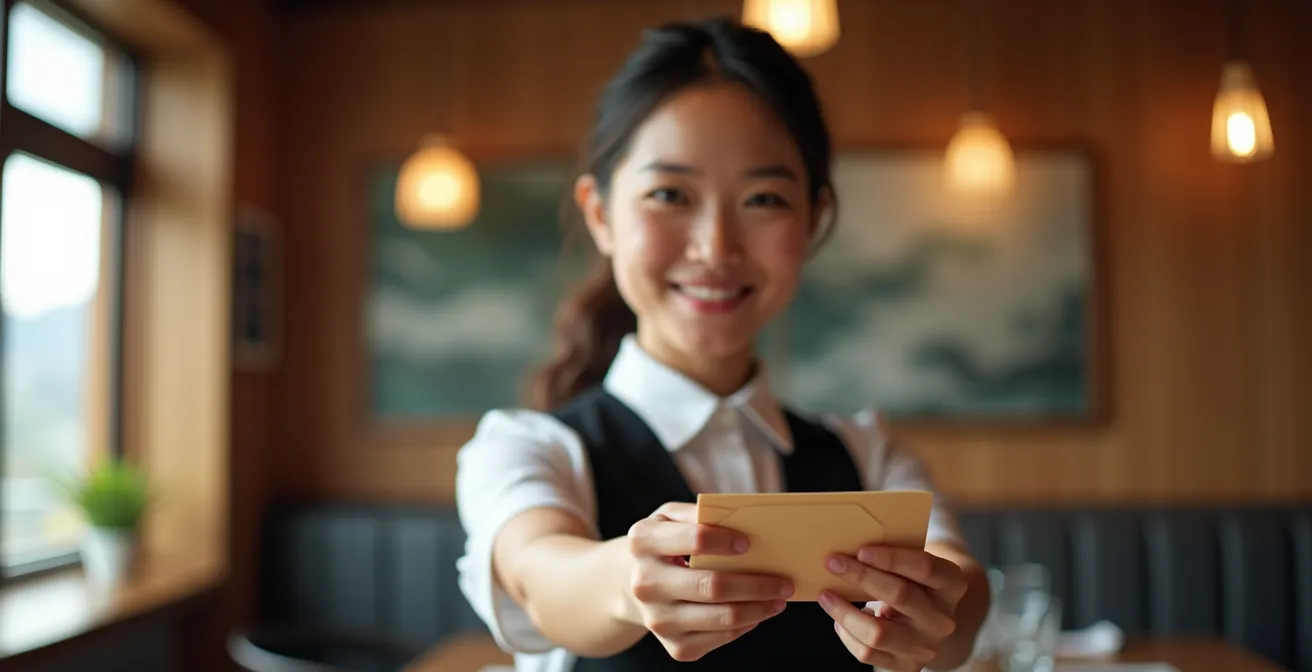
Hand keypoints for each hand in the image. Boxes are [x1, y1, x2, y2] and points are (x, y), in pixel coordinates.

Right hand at [622, 502, 793, 660]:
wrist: (628, 584)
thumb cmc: (661, 544)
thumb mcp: (668, 517)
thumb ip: (698, 513)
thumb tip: (742, 521)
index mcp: (643, 542)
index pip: (693, 539)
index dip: (724, 541)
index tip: (748, 543)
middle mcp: (645, 584)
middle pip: (711, 586)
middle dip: (756, 584)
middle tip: (784, 581)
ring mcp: (658, 620)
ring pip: (721, 618)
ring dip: (758, 609)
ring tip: (779, 599)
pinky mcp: (674, 646)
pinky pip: (720, 638)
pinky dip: (745, 625)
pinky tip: (757, 612)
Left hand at [818, 546, 967, 670]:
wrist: (930, 619)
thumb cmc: (915, 582)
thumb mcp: (916, 565)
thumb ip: (894, 556)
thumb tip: (848, 548)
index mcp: (952, 585)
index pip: (924, 567)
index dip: (891, 558)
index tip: (861, 550)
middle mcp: (942, 618)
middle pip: (899, 595)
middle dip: (861, 576)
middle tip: (833, 562)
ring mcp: (926, 646)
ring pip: (878, 632)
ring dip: (845, 612)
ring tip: (827, 596)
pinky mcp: (907, 665)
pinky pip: (868, 654)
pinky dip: (847, 635)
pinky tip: (839, 621)